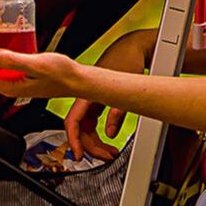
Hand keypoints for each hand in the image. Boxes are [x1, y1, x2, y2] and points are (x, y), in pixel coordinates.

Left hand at [0, 38, 82, 99]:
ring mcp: (15, 81)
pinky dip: (2, 53)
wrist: (77, 80)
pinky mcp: (21, 75)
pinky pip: (4, 65)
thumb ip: (13, 60)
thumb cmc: (62, 75)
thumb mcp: (36, 64)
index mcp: (9, 87)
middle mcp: (9, 86)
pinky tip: (8, 41)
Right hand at [59, 33, 149, 160]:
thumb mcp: (125, 89)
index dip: (74, 140)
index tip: (78, 154)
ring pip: (87, 128)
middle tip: (105, 157)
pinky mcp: (98, 101)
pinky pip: (93, 123)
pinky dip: (100, 134)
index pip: (73, 121)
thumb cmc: (126, 60)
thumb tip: (111, 133)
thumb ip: (118, 113)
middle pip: (80, 129)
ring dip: (96, 142)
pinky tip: (110, 141)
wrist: (132, 47)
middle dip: (90, 146)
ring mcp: (91, 100)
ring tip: (110, 153)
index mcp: (87, 92)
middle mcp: (86, 97)